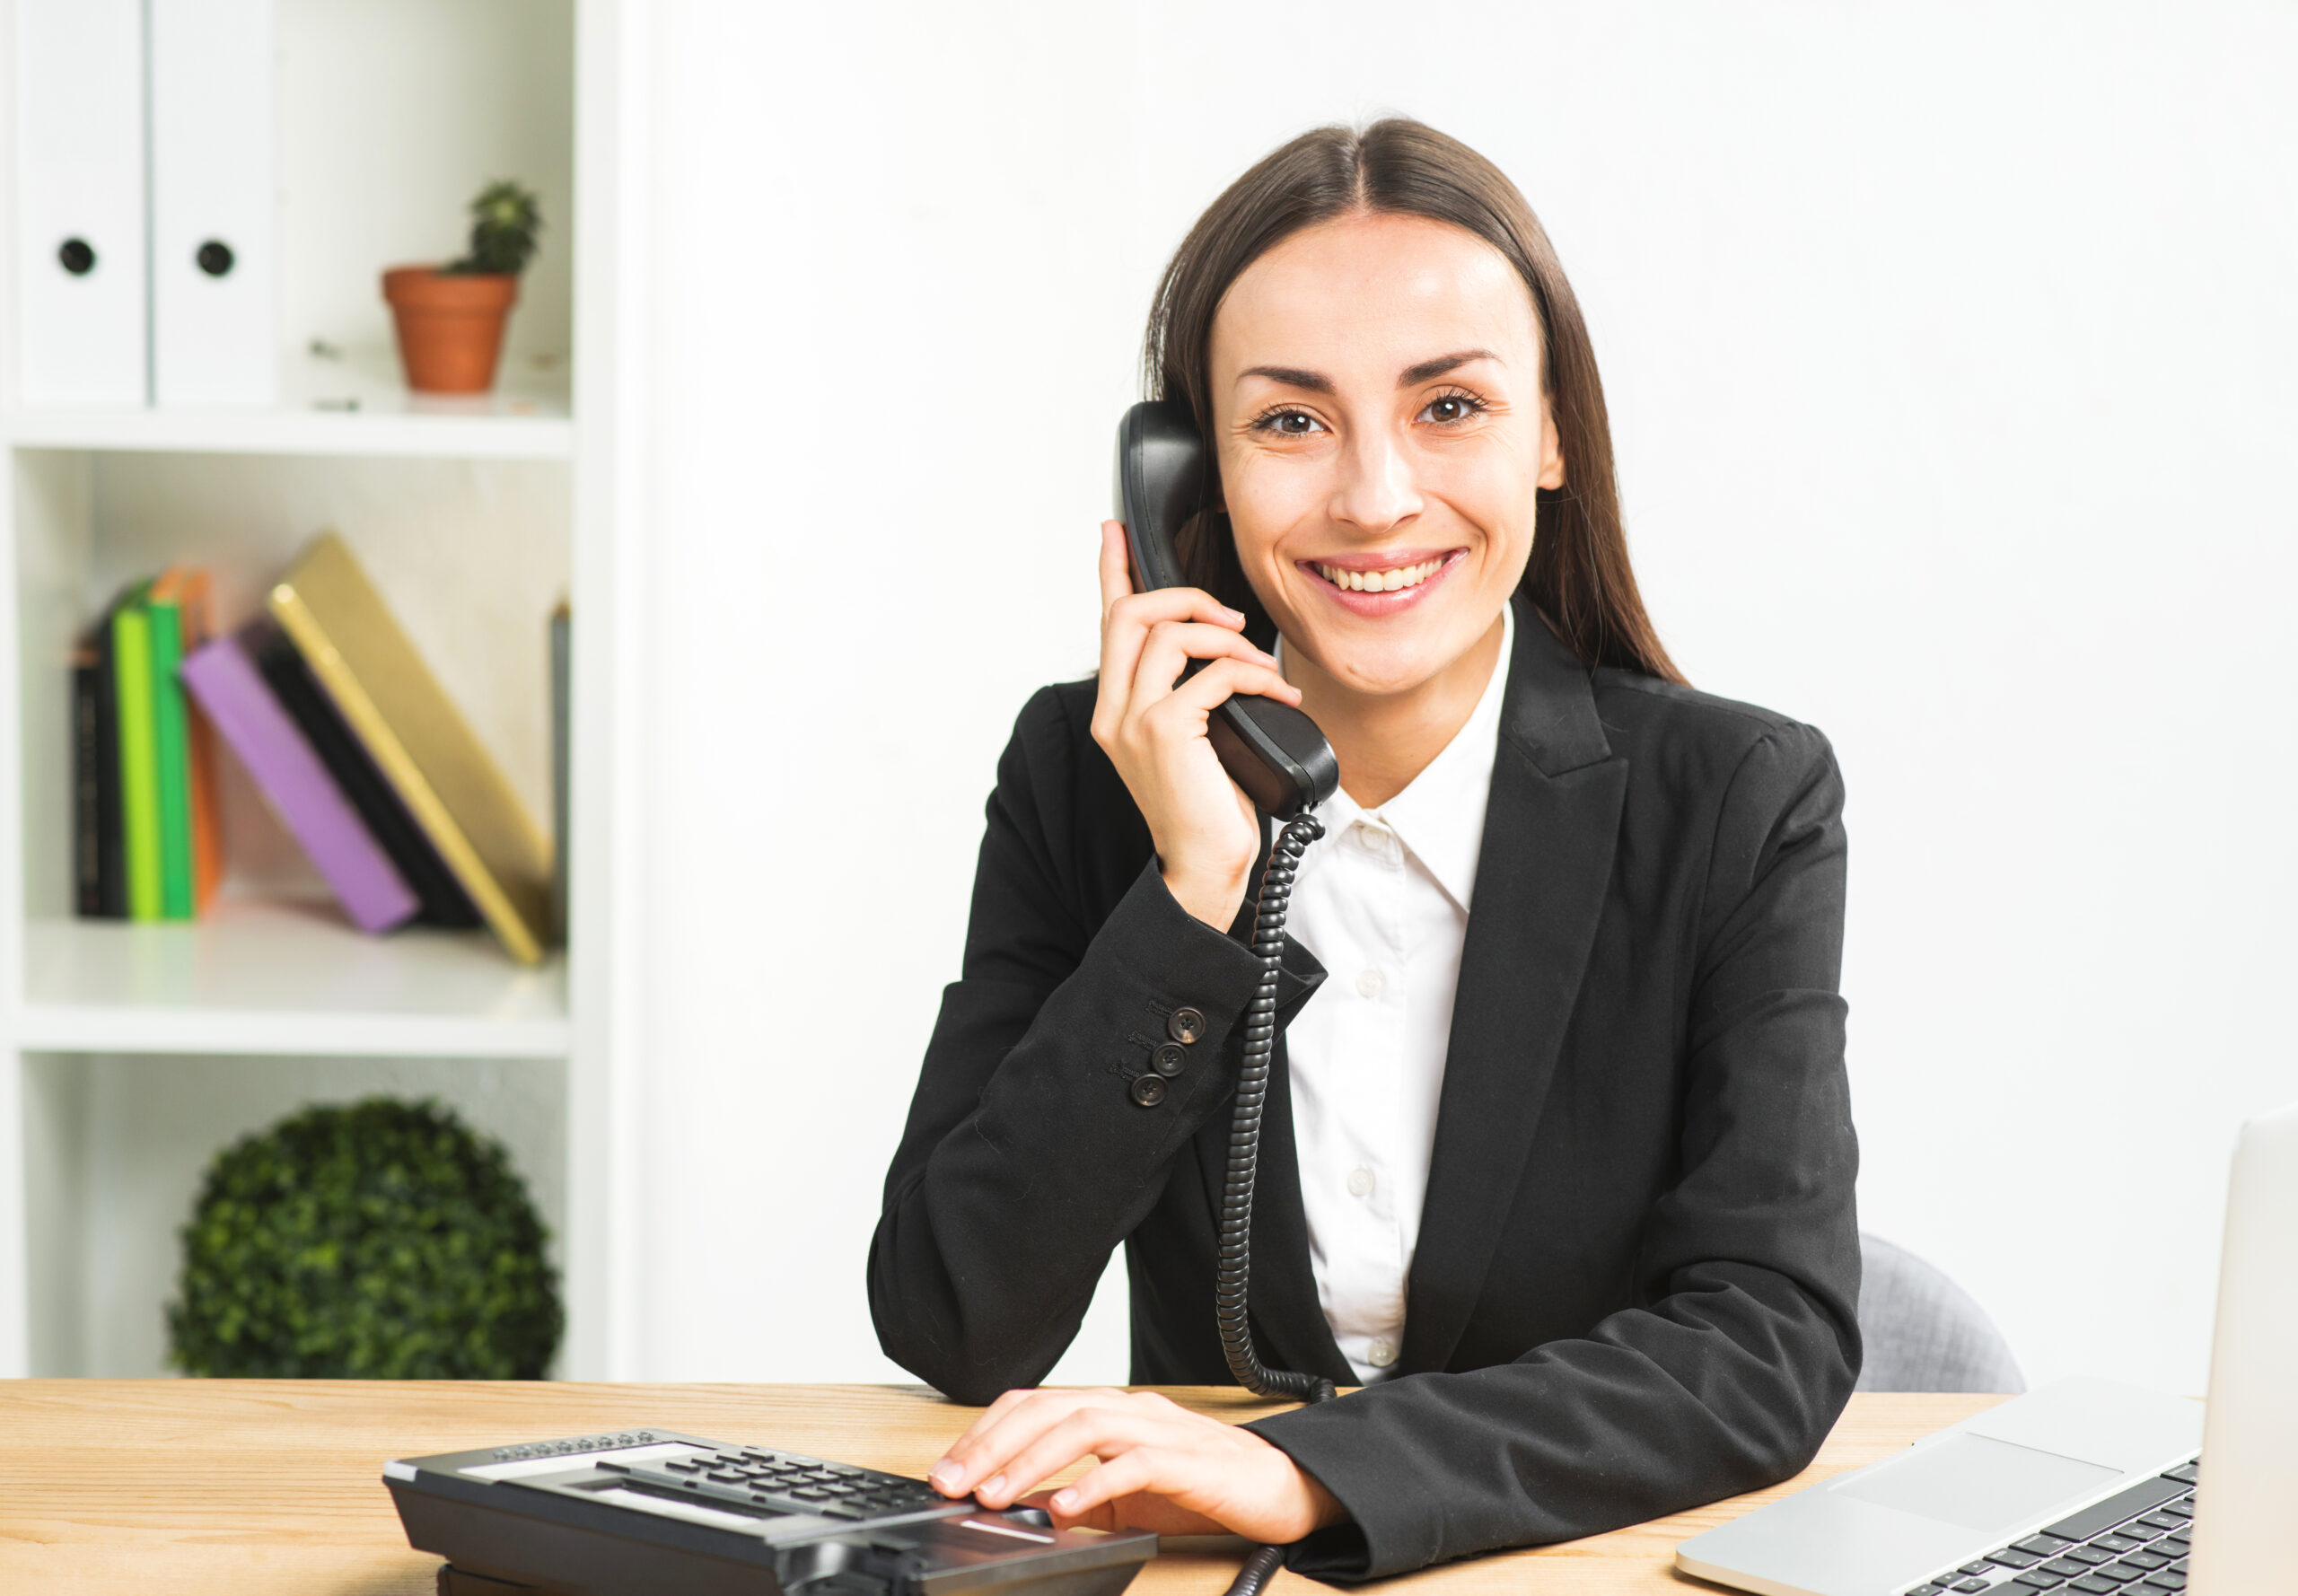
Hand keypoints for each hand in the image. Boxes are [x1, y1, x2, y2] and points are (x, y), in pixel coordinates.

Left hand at [927, 1387, 1345, 1541]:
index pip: (1036, 1405)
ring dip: (1033, 1460)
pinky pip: (1137, 1463)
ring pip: (1085, 1424)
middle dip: (994, 1445)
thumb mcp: (1130, 1496)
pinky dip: (1097, 1483)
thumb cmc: (1208, 1487)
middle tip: (954, 1483)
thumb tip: (1032, 1510)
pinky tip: (1067, 1507)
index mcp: (1114, 1413)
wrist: (1285, 1488)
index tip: (948, 1470)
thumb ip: (1085, 1498)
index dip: (987, 1433)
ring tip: (997, 1496)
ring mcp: (1162, 1430)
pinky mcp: (1190, 1460)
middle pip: (1051, 1407)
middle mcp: (1133, 1410)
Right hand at [1091, 522, 1301, 928]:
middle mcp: (1114, 711)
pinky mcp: (1165, 732)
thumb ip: (1192, 693)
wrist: (1207, 868)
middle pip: (1132, 613)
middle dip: (1186, 596)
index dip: (1111, 571)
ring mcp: (1134, 721)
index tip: (1114, 532)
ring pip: (1169, 633)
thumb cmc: (1208, 811)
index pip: (1106, 624)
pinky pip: (1212, 673)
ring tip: (1260, 664)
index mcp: (1115, 709)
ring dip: (1227, 637)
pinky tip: (1279, 693)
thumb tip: (1226, 649)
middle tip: (1231, 616)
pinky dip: (1253, 674)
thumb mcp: (1197, 739)